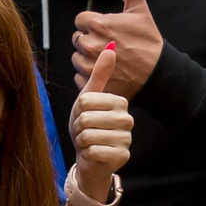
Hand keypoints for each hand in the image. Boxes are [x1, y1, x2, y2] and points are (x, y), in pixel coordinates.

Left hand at [69, 0, 160, 96]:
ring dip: (89, 59)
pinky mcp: (92, 83)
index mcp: (98, 24)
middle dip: (91, 41)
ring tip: (110, 60)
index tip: (108, 31)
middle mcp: (90, 44)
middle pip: (77, 39)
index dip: (93, 24)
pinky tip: (107, 73)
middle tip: (111, 46)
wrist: (158, 74)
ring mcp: (89, 66)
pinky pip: (80, 77)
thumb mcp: (139, 9)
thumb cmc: (148, 41)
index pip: (81, 20)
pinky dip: (90, 76)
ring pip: (77, 58)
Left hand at [69, 45, 130, 203]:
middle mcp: (128, 119)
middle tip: (85, 132)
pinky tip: (93, 154)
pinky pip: (93, 151)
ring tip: (88, 142)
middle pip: (86, 118)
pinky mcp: (122, 156)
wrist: (90, 158)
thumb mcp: (89, 98)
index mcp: (120, 102)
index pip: (85, 100)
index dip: (78, 111)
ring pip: (88, 135)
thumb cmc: (88, 126)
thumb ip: (100, 74)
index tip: (84, 116)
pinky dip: (86, 154)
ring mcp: (126, 139)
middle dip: (78, 127)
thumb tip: (111, 46)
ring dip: (81, 141)